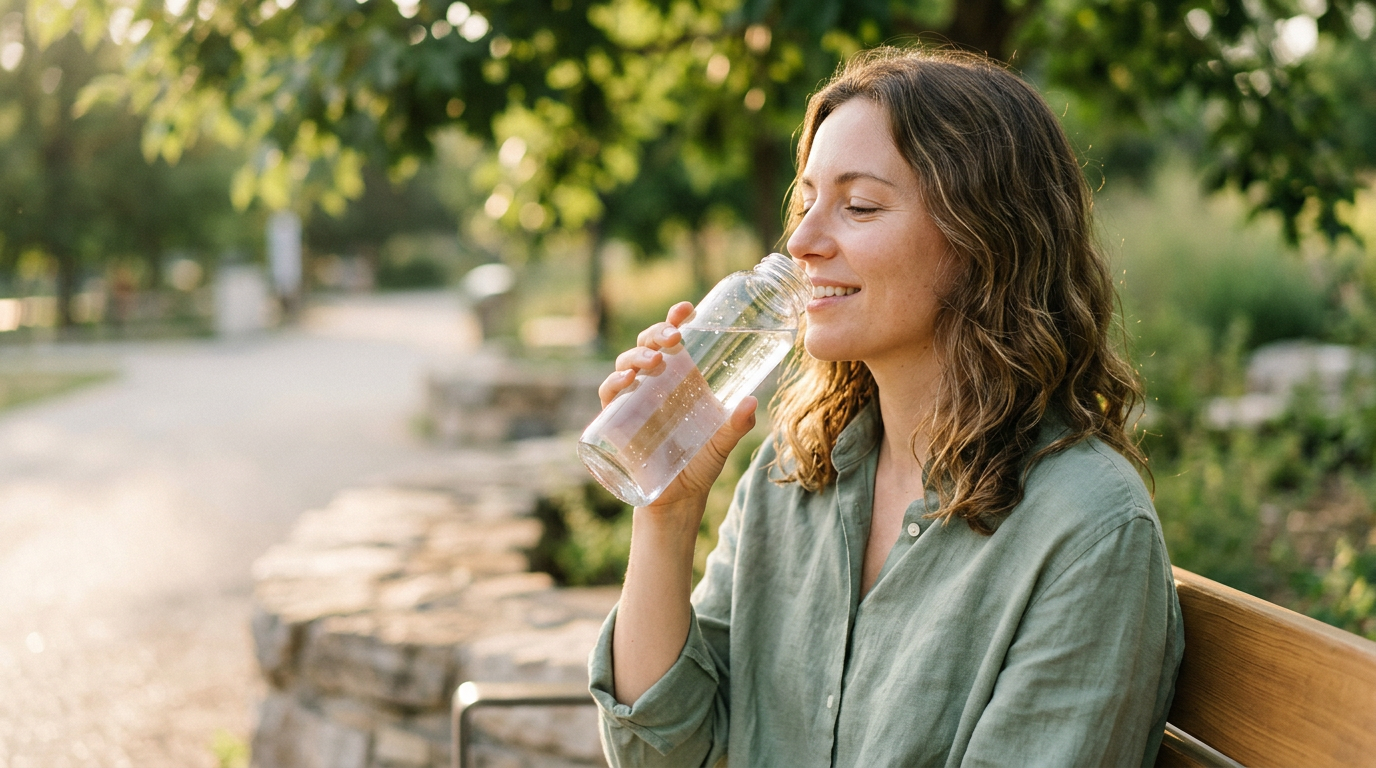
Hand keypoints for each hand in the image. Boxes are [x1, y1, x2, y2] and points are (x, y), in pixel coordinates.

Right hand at [597, 301, 757, 510]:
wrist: (678, 498)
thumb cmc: (700, 464)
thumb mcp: (723, 442)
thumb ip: (737, 424)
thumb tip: (752, 401)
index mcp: (681, 378)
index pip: (674, 339)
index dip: (676, 320)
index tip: (688, 309)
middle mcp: (656, 383)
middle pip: (649, 344)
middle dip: (658, 333)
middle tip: (675, 336)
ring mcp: (635, 399)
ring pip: (627, 363)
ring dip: (638, 355)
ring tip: (656, 360)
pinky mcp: (617, 420)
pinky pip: (609, 394)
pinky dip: (614, 383)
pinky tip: (628, 380)